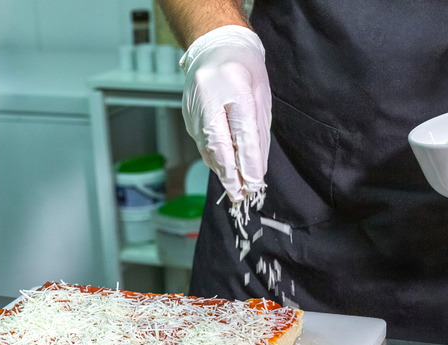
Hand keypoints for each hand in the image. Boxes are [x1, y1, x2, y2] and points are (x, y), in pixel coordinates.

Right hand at [180, 25, 271, 201]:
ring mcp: (194, 106)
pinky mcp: (188, 114)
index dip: (248, 161)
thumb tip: (256, 166)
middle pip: (219, 143)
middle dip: (231, 174)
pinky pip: (202, 141)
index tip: (255, 182)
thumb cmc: (245, 68)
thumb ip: (258, 131)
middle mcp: (209, 96)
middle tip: (241, 196)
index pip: (242, 131)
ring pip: (208, 146)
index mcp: (234, 85)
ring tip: (235, 191)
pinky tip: (223, 171)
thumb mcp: (260, 95)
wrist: (215, 45)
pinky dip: (214, 158)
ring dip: (221, 170)